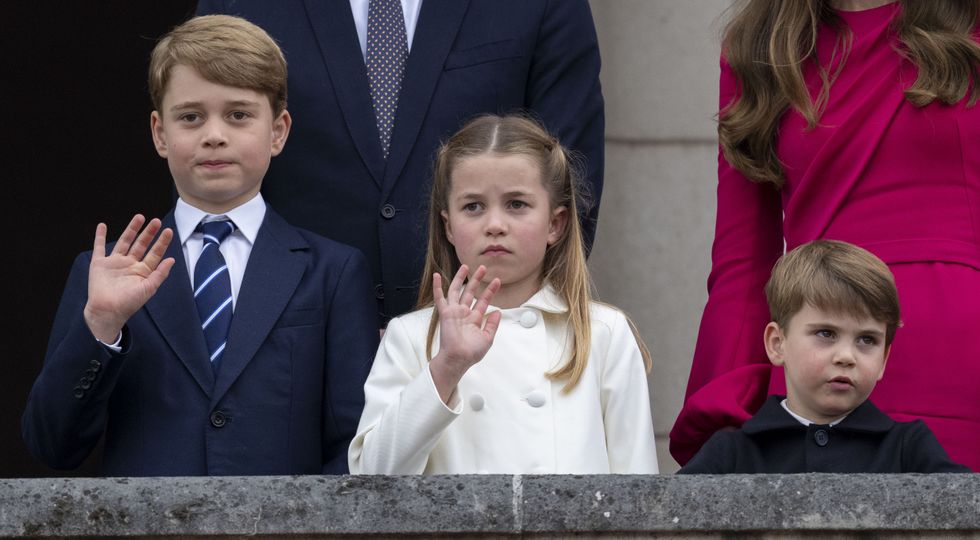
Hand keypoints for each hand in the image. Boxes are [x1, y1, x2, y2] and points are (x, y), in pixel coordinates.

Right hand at [83, 214, 174, 342]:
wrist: (107, 311)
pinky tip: (102, 225)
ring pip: (124, 241)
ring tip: (139, 217)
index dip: (162, 242)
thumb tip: (172, 259)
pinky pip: (99, 247)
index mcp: (143, 271)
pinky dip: (99, 236)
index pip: (155, 253)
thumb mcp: (148, 288)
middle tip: (156, 221)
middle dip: (149, 233)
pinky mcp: (100, 264)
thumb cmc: (129, 303)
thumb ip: (160, 274)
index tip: (168, 231)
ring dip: (131, 229)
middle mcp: (130, 264)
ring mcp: (115, 263)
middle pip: (141, 244)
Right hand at [428, 265, 500, 403]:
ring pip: (456, 290)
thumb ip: (492, 325)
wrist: (459, 358)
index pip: (483, 301)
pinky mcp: (445, 313)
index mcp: (474, 319)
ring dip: (461, 278)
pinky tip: (437, 276)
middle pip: (470, 292)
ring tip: (466, 266)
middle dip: (476, 280)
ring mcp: (454, 312)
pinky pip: (440, 298)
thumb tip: (498, 312)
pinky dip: (437, 287)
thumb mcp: (487, 338)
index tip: (497, 281)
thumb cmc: (472, 353)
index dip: (490, 291)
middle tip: (482, 268)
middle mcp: (464, 313)